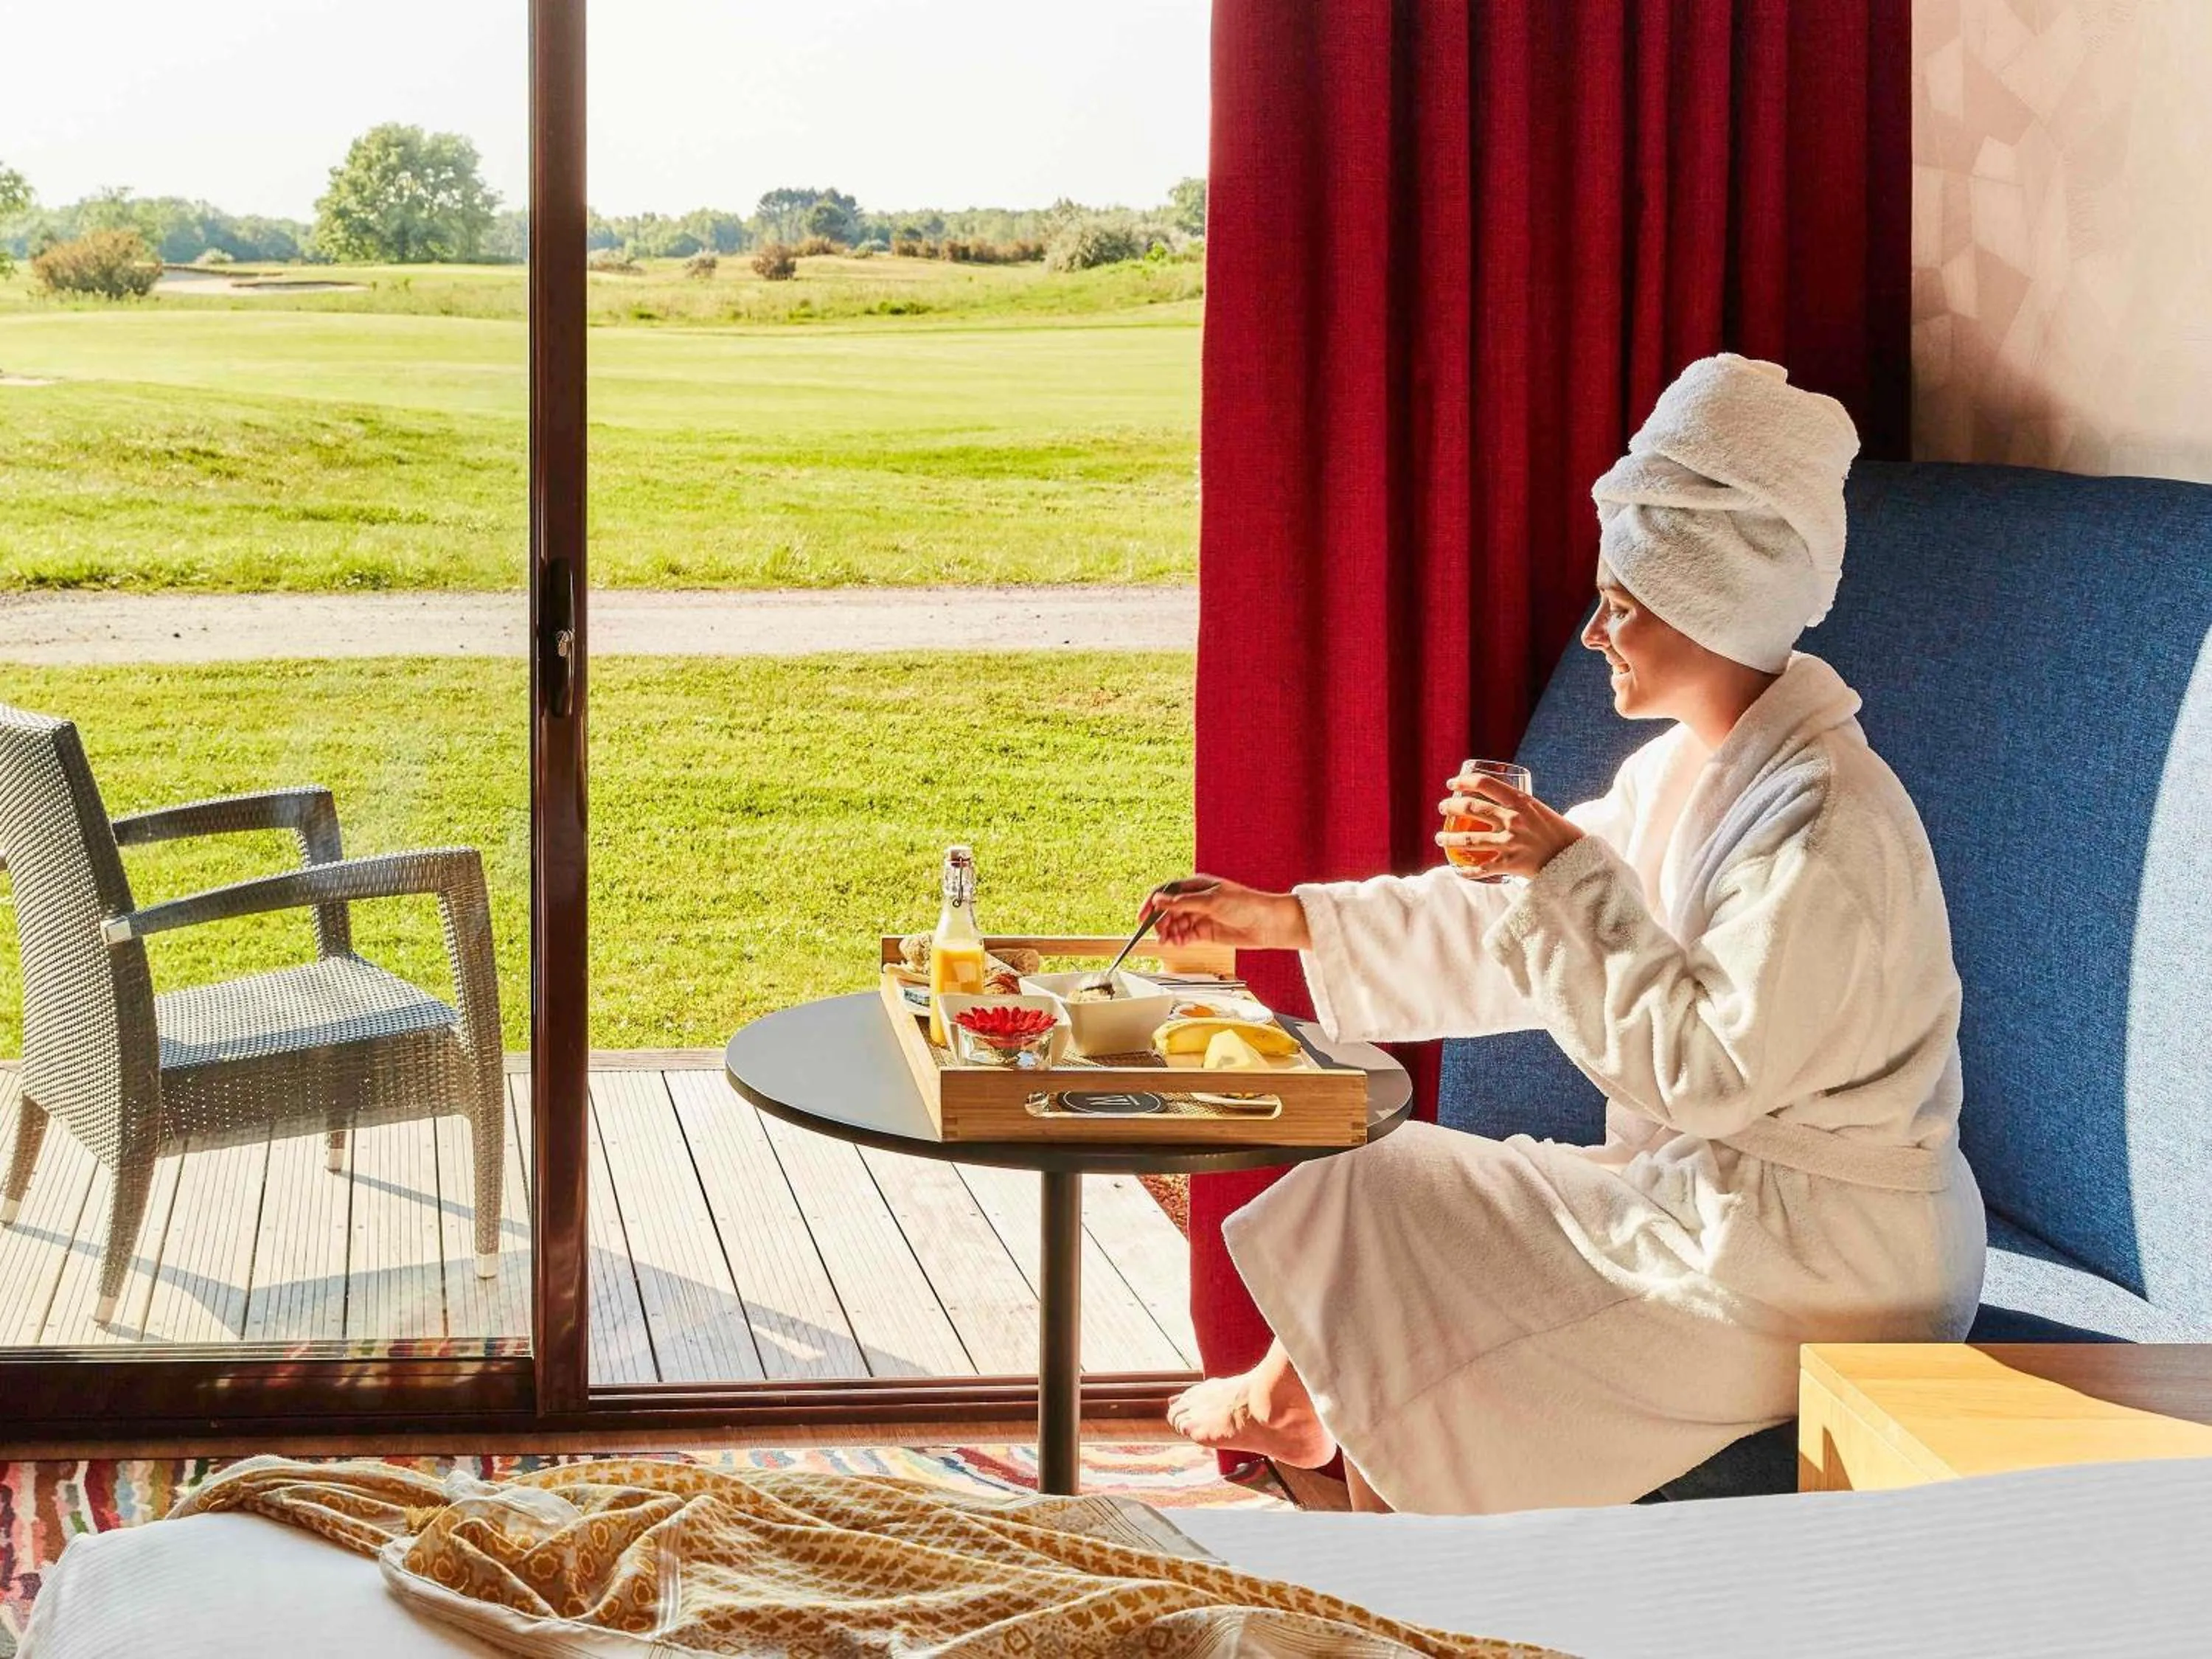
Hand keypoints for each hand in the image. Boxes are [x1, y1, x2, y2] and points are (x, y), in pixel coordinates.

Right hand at [1140, 875, 1311, 951]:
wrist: (1268, 924)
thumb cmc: (1246, 905)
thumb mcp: (1211, 901)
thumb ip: (1183, 902)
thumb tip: (1158, 900)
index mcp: (1197, 885)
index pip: (1167, 891)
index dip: (1153, 903)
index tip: (1143, 916)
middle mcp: (1197, 900)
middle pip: (1170, 910)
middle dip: (1161, 921)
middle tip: (1159, 932)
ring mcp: (1202, 916)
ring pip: (1177, 924)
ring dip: (1169, 932)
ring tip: (1168, 941)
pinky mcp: (1207, 932)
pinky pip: (1187, 935)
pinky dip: (1180, 940)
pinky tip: (1177, 944)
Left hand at [1435, 770, 1583, 880]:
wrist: (1576, 858)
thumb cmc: (1557, 832)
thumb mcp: (1538, 810)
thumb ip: (1518, 806)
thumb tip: (1497, 801)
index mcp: (1521, 801)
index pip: (1485, 784)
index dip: (1463, 781)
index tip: (1451, 784)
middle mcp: (1513, 819)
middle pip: (1470, 808)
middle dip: (1450, 807)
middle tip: (1443, 808)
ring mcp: (1510, 842)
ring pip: (1468, 840)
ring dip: (1448, 839)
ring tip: (1439, 838)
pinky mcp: (1510, 864)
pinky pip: (1480, 869)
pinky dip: (1466, 870)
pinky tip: (1457, 869)